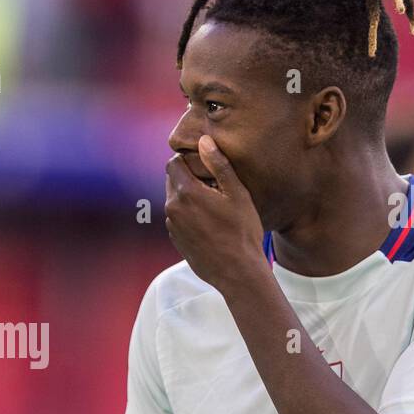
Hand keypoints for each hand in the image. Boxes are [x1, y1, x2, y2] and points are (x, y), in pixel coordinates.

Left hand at [164, 136, 268, 292]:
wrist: (237, 272)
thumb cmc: (242, 232)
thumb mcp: (237, 194)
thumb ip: (219, 165)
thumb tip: (204, 141)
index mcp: (185, 193)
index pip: (173, 163)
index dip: (188, 161)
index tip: (205, 166)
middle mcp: (172, 209)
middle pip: (172, 181)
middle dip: (188, 178)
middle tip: (213, 186)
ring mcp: (172, 226)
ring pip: (175, 200)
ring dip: (189, 198)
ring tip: (214, 206)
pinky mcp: (176, 240)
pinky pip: (178, 218)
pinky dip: (189, 215)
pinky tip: (210, 223)